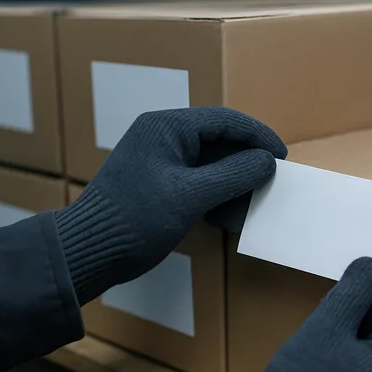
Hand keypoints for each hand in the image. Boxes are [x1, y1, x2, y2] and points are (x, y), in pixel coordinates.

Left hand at [55, 106, 286, 304]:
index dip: (258, 136)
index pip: (224, 120)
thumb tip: (267, 162)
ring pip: (212, 165)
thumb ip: (233, 175)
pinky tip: (228, 219)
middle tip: (272, 183)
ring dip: (234, 186)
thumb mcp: (191, 195)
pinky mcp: (160, 186)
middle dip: (247, 164)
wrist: (88, 251)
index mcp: (167, 127)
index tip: (282, 156)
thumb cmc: (136, 217)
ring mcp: (161, 162)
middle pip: (220, 142)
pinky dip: (218, 198)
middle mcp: (164, 138)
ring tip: (251, 208)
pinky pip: (199, 184)